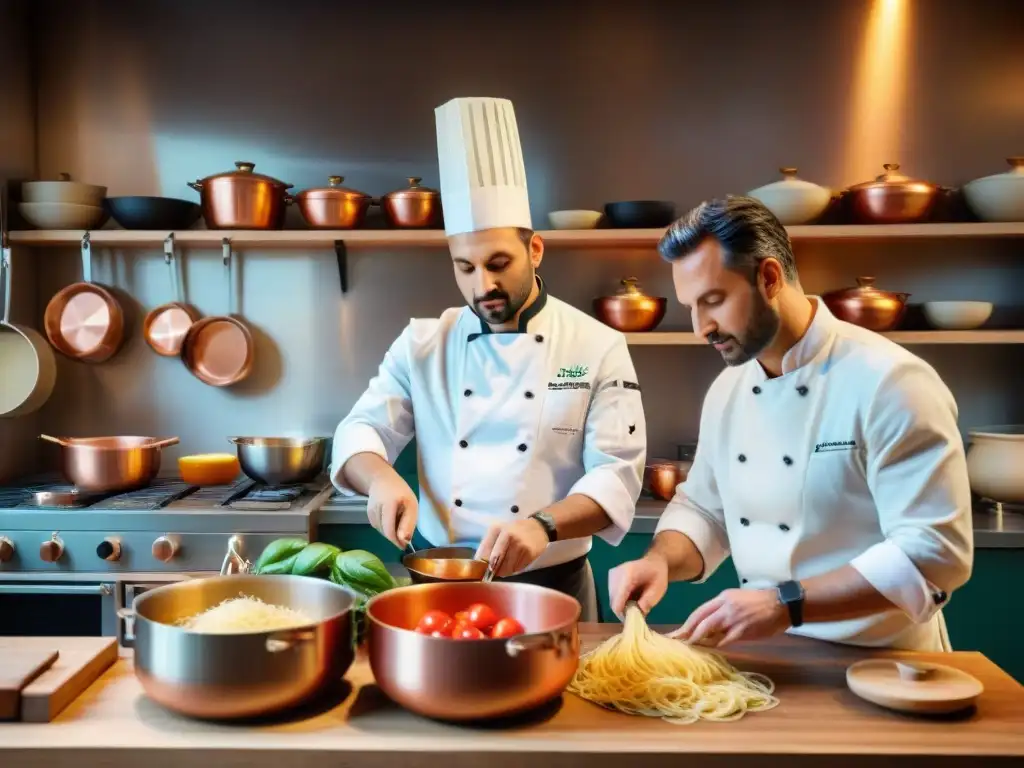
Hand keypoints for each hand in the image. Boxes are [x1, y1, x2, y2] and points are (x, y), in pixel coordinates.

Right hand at [366, 473, 417, 548]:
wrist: (382, 479)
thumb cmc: (401, 492)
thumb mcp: (411, 504)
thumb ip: (408, 523)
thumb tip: (404, 541)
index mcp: (389, 504)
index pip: (389, 530)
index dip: (396, 541)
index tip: (404, 546)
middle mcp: (376, 508)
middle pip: (385, 532)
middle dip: (395, 537)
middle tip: (404, 533)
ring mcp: (370, 512)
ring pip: (381, 531)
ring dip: (390, 532)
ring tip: (398, 521)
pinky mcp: (368, 514)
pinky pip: (378, 526)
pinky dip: (385, 527)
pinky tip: (390, 519)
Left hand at [475, 517, 549, 576]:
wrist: (538, 527)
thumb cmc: (515, 530)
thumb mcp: (500, 531)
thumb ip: (488, 545)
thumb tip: (478, 563)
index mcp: (497, 529)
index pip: (484, 551)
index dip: (481, 564)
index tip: (480, 571)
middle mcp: (508, 535)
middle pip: (494, 562)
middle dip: (493, 570)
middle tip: (493, 572)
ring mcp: (519, 545)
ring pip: (506, 568)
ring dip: (504, 571)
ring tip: (506, 566)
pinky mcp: (529, 553)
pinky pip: (516, 569)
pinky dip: (514, 569)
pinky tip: (516, 562)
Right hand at [608, 553, 668, 619]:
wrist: (653, 562)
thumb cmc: (658, 575)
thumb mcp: (659, 588)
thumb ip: (649, 600)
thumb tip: (639, 612)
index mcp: (628, 573)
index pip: (618, 596)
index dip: (623, 611)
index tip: (632, 620)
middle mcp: (616, 574)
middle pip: (614, 601)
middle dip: (624, 610)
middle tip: (637, 614)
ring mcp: (612, 576)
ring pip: (613, 600)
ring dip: (623, 606)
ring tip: (636, 604)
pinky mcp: (610, 579)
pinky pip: (613, 596)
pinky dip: (621, 601)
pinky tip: (631, 598)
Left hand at [671, 588, 789, 646]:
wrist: (781, 604)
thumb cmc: (759, 602)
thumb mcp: (737, 599)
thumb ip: (723, 611)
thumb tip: (710, 627)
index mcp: (723, 598)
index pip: (699, 611)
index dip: (687, 622)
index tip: (678, 632)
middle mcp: (725, 606)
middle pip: (699, 620)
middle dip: (686, 631)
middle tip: (676, 641)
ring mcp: (733, 618)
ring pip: (709, 629)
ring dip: (698, 639)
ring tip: (689, 647)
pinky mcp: (743, 629)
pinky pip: (725, 639)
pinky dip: (716, 645)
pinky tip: (710, 649)